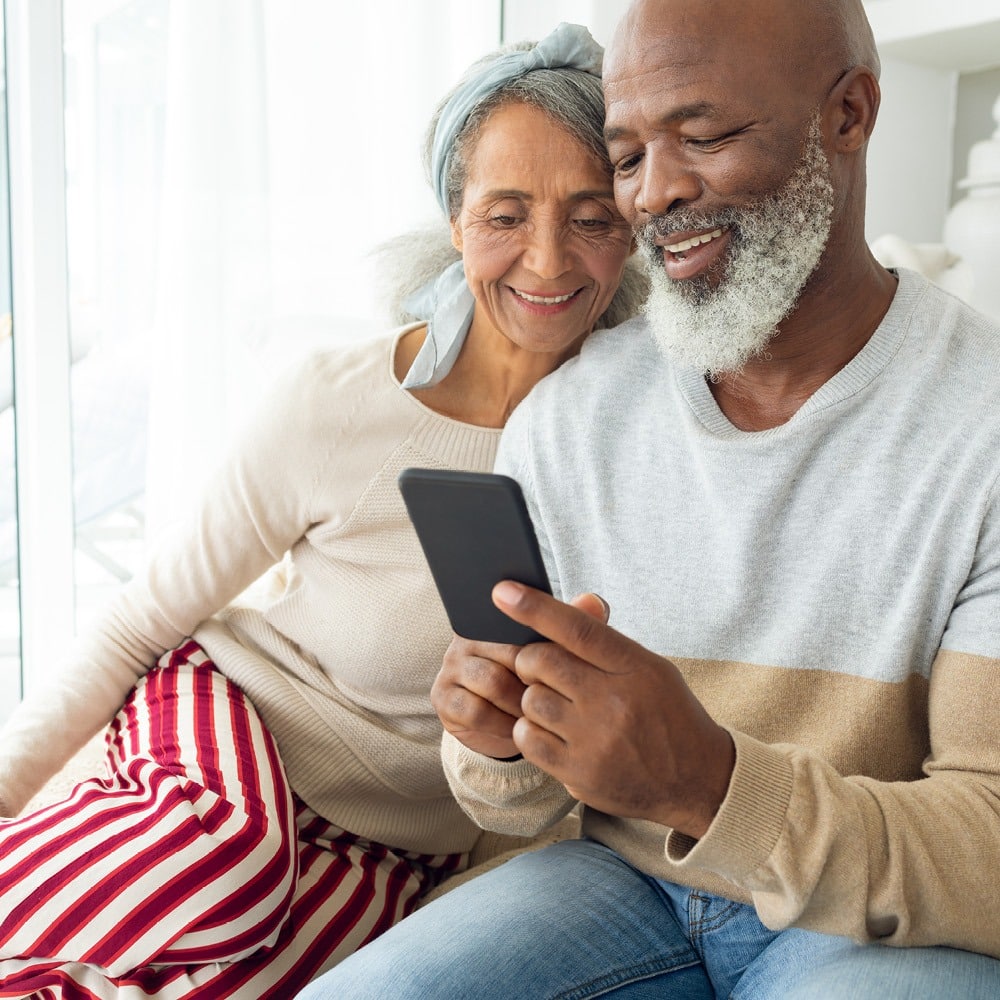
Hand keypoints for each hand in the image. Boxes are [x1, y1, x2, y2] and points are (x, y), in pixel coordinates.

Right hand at [431, 593, 610, 760]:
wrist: (507, 727)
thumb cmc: (536, 682)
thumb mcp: (560, 655)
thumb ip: (580, 626)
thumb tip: (594, 601)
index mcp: (494, 616)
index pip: (519, 622)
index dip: (545, 649)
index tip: (561, 669)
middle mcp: (467, 636)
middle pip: (509, 653)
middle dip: (536, 680)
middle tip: (556, 697)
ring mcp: (452, 665)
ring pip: (492, 682)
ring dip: (520, 703)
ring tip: (538, 713)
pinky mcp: (443, 697)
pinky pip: (475, 710)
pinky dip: (501, 723)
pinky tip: (515, 727)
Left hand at [494, 581, 734, 838]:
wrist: (699, 780)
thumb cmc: (668, 715)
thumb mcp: (650, 669)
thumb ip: (608, 641)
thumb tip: (575, 601)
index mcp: (635, 667)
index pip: (577, 628)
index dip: (535, 607)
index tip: (502, 591)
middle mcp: (614, 701)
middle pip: (540, 661)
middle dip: (532, 661)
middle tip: (545, 670)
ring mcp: (595, 740)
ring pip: (530, 699)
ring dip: (534, 698)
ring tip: (558, 706)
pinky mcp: (579, 772)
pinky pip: (527, 738)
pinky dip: (531, 731)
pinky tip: (552, 732)